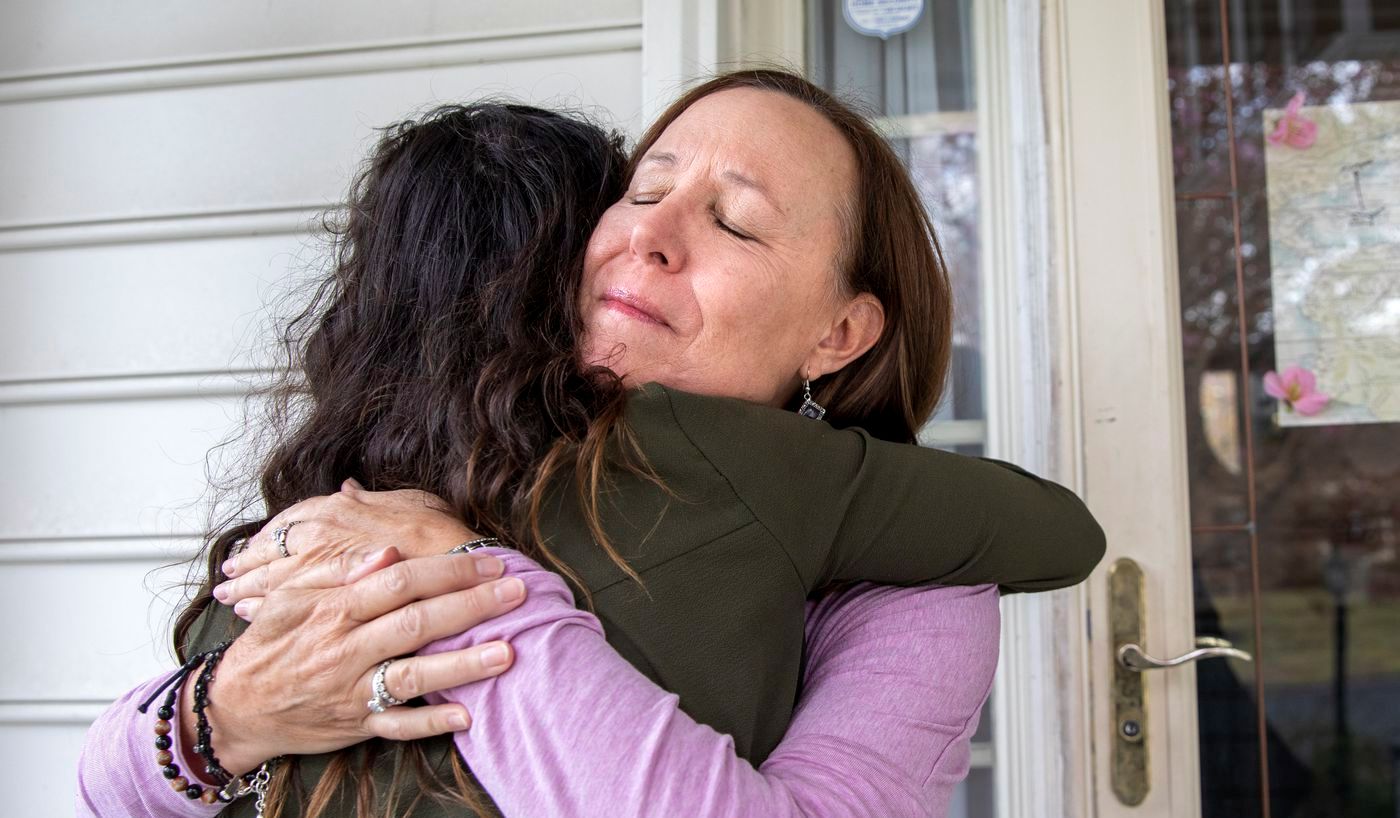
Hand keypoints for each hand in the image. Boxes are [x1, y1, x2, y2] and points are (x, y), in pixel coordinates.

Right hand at [186, 546, 526, 775]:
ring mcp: (351, 691)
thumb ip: (339, 573)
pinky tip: (467, 714)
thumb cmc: (269, 645)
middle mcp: (345, 649)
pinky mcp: (355, 725)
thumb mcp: (289, 598)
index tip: (489, 561)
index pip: (400, 582)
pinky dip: (432, 723)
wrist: (234, 708)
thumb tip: (387, 552)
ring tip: (506, 652)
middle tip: (517, 593)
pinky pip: (397, 727)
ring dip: (462, 665)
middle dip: (471, 606)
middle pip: (416, 623)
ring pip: (413, 676)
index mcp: (333, 610)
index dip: (448, 570)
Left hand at [217, 481, 475, 612]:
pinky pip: (277, 606)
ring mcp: (316, 571)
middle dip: (246, 562)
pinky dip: (258, 610)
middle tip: (227, 573)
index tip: (254, 543)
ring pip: (267, 579)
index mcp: (339, 510)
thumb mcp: (412, 504)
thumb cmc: (441, 540)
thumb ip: (373, 499)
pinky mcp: (319, 606)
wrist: (461, 579)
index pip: (291, 519)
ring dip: (245, 587)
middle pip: (270, 549)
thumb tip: (347, 487)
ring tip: (230, 596)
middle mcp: (319, 536)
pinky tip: (248, 617)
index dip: (271, 533)